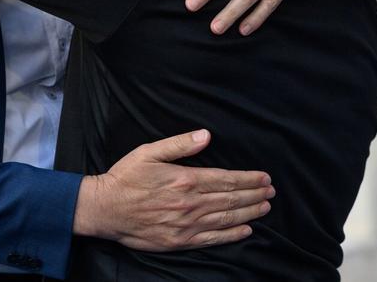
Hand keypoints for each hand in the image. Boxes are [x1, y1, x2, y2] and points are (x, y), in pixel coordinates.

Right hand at [73, 129, 273, 250]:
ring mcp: (186, 225)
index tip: (265, 177)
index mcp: (184, 179)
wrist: (104, 209)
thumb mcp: (149, 152)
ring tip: (265, 208)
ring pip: (226, 218)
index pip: (226, 179)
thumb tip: (206, 135)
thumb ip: (179, 144)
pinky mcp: (180, 241)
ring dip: (249, 213)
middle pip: (230, 199)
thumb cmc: (125, 178)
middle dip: (254, 194)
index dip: (249, 179)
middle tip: (271, 192)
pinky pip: (212, 239)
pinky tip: (246, 231)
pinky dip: (232, 235)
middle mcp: (189, 204)